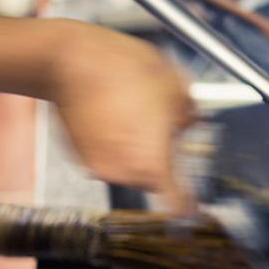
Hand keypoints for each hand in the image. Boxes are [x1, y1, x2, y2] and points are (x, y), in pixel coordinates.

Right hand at [48, 21, 195, 210]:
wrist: (72, 59)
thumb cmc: (124, 69)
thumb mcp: (177, 88)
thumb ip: (191, 118)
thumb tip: (191, 125)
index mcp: (153, 164)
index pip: (178, 204)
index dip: (191, 207)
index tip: (197, 209)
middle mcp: (123, 173)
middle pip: (153, 180)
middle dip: (161, 159)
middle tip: (162, 127)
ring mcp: (97, 166)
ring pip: (129, 167)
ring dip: (135, 149)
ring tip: (133, 111)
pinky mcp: (78, 155)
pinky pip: (107, 156)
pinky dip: (113, 143)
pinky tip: (114, 112)